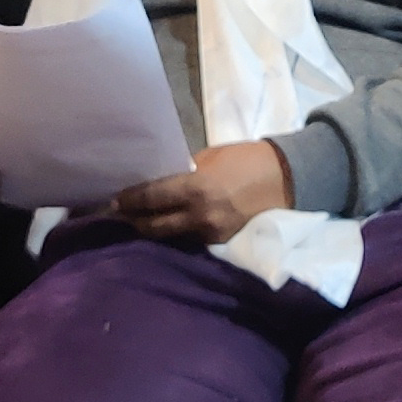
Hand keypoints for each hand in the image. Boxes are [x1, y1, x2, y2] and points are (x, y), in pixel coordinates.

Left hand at [111, 141, 293, 243]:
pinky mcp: (222, 243)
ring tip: (140, 222)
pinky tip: (169, 228)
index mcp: (195, 189)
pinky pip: (191, 240)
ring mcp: (211, 234)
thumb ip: (184, 172)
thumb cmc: (247, 159)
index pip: (150, 199)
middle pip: (154, 227)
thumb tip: (161, 180)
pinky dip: (178, 234)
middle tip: (119, 215)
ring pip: (171, 237)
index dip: (128, 201)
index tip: (113, 201)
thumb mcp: (210, 158)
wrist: (288, 178)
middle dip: (135, 221)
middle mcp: (199, 216)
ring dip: (155, 230)